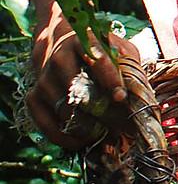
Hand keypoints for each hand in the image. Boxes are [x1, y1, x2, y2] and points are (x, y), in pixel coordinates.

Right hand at [27, 18, 137, 148]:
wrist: (60, 46)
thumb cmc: (99, 51)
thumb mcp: (119, 50)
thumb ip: (129, 66)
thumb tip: (138, 93)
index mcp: (83, 41)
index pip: (96, 60)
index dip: (109, 79)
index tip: (121, 97)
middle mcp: (58, 59)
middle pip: (77, 89)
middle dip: (100, 110)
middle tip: (120, 125)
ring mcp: (43, 79)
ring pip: (64, 110)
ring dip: (86, 126)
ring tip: (107, 134)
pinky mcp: (33, 98)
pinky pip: (46, 124)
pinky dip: (65, 137)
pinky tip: (83, 141)